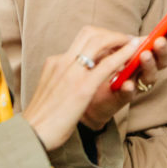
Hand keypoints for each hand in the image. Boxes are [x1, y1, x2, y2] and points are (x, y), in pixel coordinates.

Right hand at [21, 26, 166, 149]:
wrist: (32, 134)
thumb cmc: (42, 118)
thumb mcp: (50, 89)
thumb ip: (61, 77)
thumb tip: (74, 75)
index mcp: (55, 63)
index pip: (81, 39)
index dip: (102, 36)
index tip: (114, 41)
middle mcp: (63, 62)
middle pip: (91, 33)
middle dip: (113, 33)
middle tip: (128, 40)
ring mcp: (72, 73)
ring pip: (100, 42)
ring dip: (121, 40)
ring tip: (135, 44)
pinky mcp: (82, 87)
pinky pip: (107, 64)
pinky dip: (123, 54)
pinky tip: (134, 52)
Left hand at [79, 23, 166, 130]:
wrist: (89, 97)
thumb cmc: (104, 69)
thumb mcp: (114, 51)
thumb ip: (125, 45)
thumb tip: (135, 38)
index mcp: (146, 54)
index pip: (164, 42)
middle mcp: (146, 70)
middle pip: (163, 60)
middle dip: (163, 50)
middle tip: (158, 42)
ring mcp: (136, 83)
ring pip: (150, 76)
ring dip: (149, 65)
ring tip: (144, 56)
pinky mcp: (122, 97)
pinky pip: (128, 93)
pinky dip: (129, 89)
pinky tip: (128, 84)